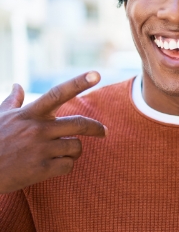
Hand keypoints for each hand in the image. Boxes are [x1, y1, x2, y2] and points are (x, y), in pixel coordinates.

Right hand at [0, 72, 106, 193]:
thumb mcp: (0, 118)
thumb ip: (12, 101)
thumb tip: (18, 85)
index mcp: (30, 113)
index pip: (58, 93)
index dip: (78, 82)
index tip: (97, 74)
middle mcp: (38, 129)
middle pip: (79, 123)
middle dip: (96, 128)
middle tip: (104, 132)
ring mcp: (41, 149)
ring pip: (76, 146)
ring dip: (74, 151)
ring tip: (62, 153)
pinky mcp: (41, 169)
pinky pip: (68, 166)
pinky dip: (65, 166)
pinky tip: (54, 166)